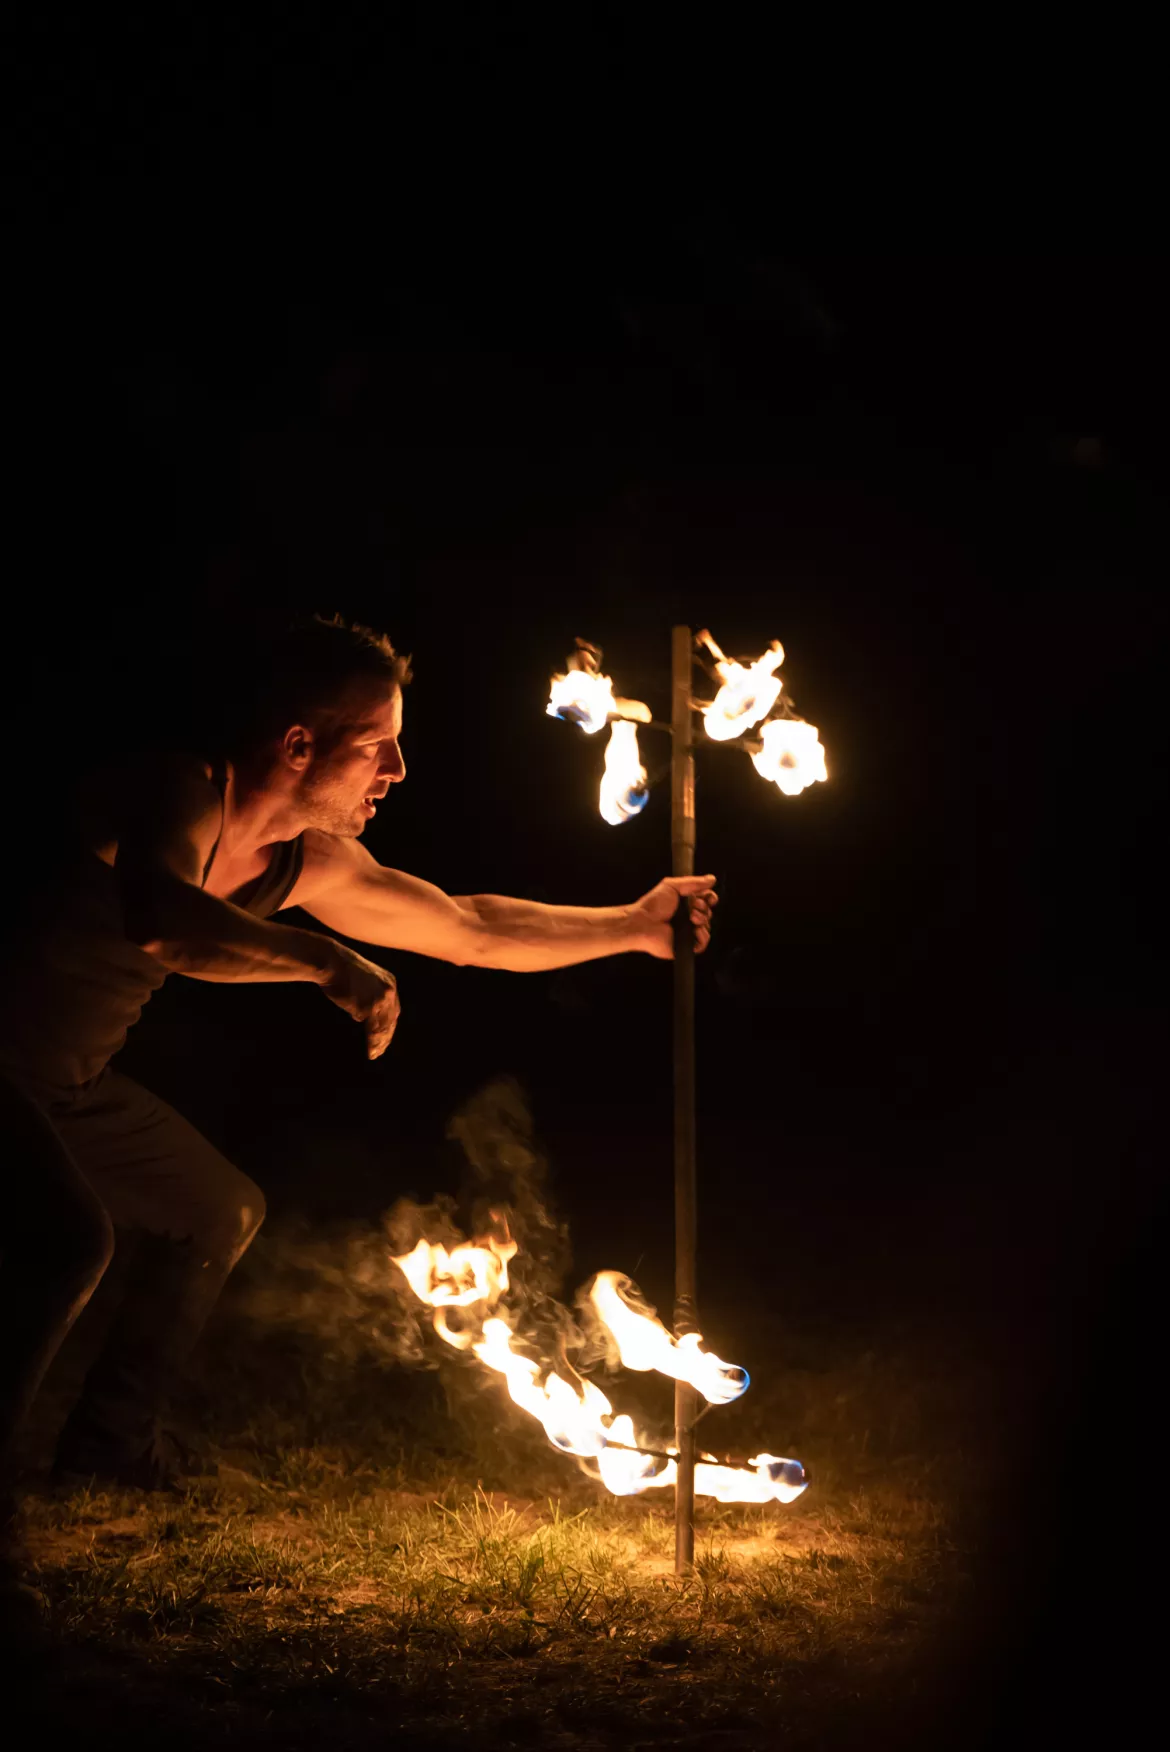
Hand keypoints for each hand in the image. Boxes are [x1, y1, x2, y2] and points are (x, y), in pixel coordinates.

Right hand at [320, 941, 400, 1057]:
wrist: (332, 961)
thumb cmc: (340, 970)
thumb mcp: (361, 981)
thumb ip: (366, 997)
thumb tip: (361, 1017)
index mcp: (389, 982)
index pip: (394, 1009)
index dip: (389, 1025)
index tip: (385, 1038)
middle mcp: (389, 991)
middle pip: (392, 1020)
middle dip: (386, 1037)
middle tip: (380, 1051)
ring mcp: (380, 999)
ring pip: (384, 1027)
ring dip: (380, 1043)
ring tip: (374, 1054)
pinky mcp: (370, 1006)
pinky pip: (374, 1029)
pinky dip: (372, 1041)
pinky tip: (370, 1050)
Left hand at [632, 875, 717, 959]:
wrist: (642, 922)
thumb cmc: (653, 905)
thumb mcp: (672, 886)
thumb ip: (693, 882)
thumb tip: (712, 879)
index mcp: (686, 904)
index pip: (706, 901)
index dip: (711, 898)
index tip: (709, 897)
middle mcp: (688, 918)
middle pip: (708, 912)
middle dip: (704, 908)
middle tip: (693, 906)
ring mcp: (688, 932)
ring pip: (707, 926)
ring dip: (703, 919)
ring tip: (691, 917)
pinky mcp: (686, 946)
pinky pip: (703, 943)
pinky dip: (703, 936)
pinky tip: (696, 929)